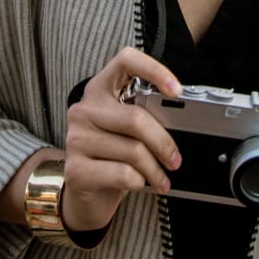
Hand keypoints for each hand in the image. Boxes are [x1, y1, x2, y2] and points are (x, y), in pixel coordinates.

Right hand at [61, 47, 184, 232]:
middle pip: (136, 118)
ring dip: (155, 170)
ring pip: (133, 151)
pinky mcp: (76, 170)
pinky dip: (139, 182)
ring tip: (162, 179)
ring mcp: (76, 139)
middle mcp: (83, 110)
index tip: (176, 90)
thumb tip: (182, 122)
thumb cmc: (113, 159)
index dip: (153, 69)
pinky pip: (123, 174)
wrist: (85, 198)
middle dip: (163, 143)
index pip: (125, 61)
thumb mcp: (128, 133)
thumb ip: (145, 119)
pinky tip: (139, 184)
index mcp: (99, 90)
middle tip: (176, 159)